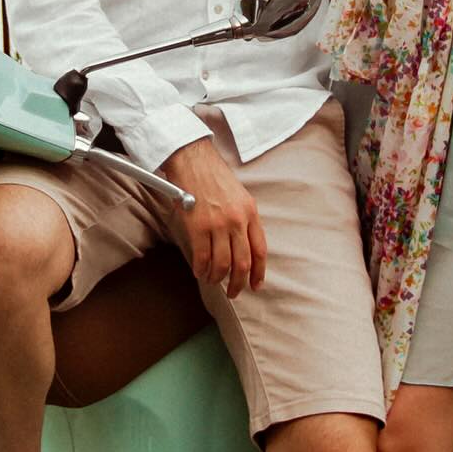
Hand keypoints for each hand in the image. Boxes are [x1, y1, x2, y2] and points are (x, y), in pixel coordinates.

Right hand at [161, 138, 265, 297]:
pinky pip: (202, 257)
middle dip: (238, 283)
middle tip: (233, 292)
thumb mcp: (239, 196)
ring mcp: (217, 224)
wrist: (192, 159)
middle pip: (243, 262)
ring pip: (222, 264)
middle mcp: (237, 220)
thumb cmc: (213, 176)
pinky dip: (201, 269)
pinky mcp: (197, 226)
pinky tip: (199, 272)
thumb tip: (242, 247)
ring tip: (212, 281)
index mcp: (251, 212)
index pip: (260, 250)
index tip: (256, 285)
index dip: (259, 272)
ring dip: (217, 278)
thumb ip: (243, 219)